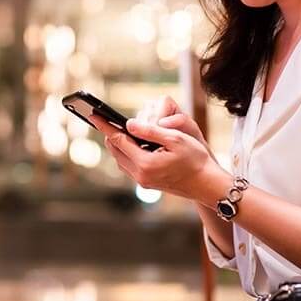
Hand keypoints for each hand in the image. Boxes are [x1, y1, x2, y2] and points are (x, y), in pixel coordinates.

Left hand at [91, 100, 224, 201]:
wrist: (207, 184)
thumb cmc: (195, 159)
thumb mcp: (175, 139)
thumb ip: (150, 131)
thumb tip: (129, 124)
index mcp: (145, 163)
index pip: (118, 140)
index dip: (105, 126)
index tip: (94, 116)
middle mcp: (140, 175)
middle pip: (115, 151)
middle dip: (110, 134)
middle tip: (105, 119)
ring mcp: (142, 181)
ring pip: (120, 159)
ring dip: (118, 144)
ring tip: (117, 130)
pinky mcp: (146, 184)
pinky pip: (128, 166)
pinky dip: (126, 153)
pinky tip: (131, 144)